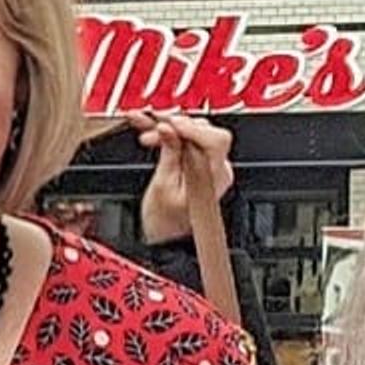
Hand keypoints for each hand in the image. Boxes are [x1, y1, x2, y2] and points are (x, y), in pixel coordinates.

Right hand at [135, 110, 235, 244]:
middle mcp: (217, 169)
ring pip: (195, 133)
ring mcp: (210, 166)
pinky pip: (189, 142)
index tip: (168, 124)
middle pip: (205, 132)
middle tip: (151, 125)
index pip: (214, 139)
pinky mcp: (200, 164)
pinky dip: (171, 135)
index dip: (191, 128)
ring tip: (147, 130)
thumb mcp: (162, 186)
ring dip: (170, 128)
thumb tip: (169, 129)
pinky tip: (154, 133)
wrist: (166, 239)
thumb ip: (170, 153)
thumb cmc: (166, 223)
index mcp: (214, 176)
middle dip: (176, 125)